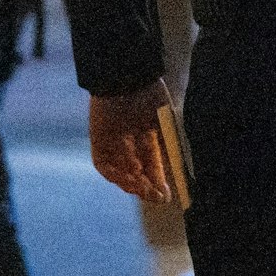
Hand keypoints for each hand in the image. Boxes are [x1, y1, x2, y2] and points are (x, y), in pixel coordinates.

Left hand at [89, 80, 173, 201]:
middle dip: (146, 186)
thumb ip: (170, 146)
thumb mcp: (167, 122)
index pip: (153, 163)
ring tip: (145, 189)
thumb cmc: (151, 94)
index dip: (159, 180)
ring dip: (132, 183)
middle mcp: (130, 139)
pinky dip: (115, 174)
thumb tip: (177, 170)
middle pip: (137, 170)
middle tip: (158, 198)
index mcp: (149, 132)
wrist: (127, 77)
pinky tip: (130, 178)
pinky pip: (104, 164)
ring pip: (120, 170)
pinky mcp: (98, 139)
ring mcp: (113, 140)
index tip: (167, 195)